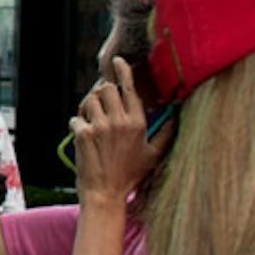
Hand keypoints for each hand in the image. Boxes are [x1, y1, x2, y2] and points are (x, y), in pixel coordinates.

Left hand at [69, 57, 170, 204]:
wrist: (105, 194)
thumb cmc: (130, 175)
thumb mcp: (153, 155)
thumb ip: (167, 133)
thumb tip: (178, 116)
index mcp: (137, 123)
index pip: (129, 88)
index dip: (123, 71)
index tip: (117, 61)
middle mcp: (119, 121)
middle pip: (105, 88)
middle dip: (100, 92)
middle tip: (100, 104)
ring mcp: (100, 127)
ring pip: (89, 99)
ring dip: (87, 106)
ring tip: (91, 120)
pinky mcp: (82, 134)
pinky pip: (75, 117)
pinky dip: (77, 124)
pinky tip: (83, 136)